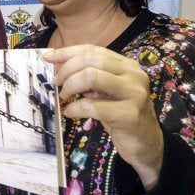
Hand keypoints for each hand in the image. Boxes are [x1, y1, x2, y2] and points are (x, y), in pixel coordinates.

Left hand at [43, 44, 163, 190]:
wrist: (146, 144)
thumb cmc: (122, 114)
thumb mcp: (106, 91)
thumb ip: (90, 76)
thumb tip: (58, 65)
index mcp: (127, 64)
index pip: (92, 50)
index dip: (67, 52)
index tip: (47, 57)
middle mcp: (133, 74)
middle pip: (90, 60)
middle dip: (67, 70)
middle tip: (57, 83)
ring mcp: (134, 93)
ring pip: (91, 76)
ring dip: (70, 86)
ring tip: (65, 97)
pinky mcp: (129, 114)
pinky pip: (92, 106)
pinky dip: (75, 108)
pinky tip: (70, 113)